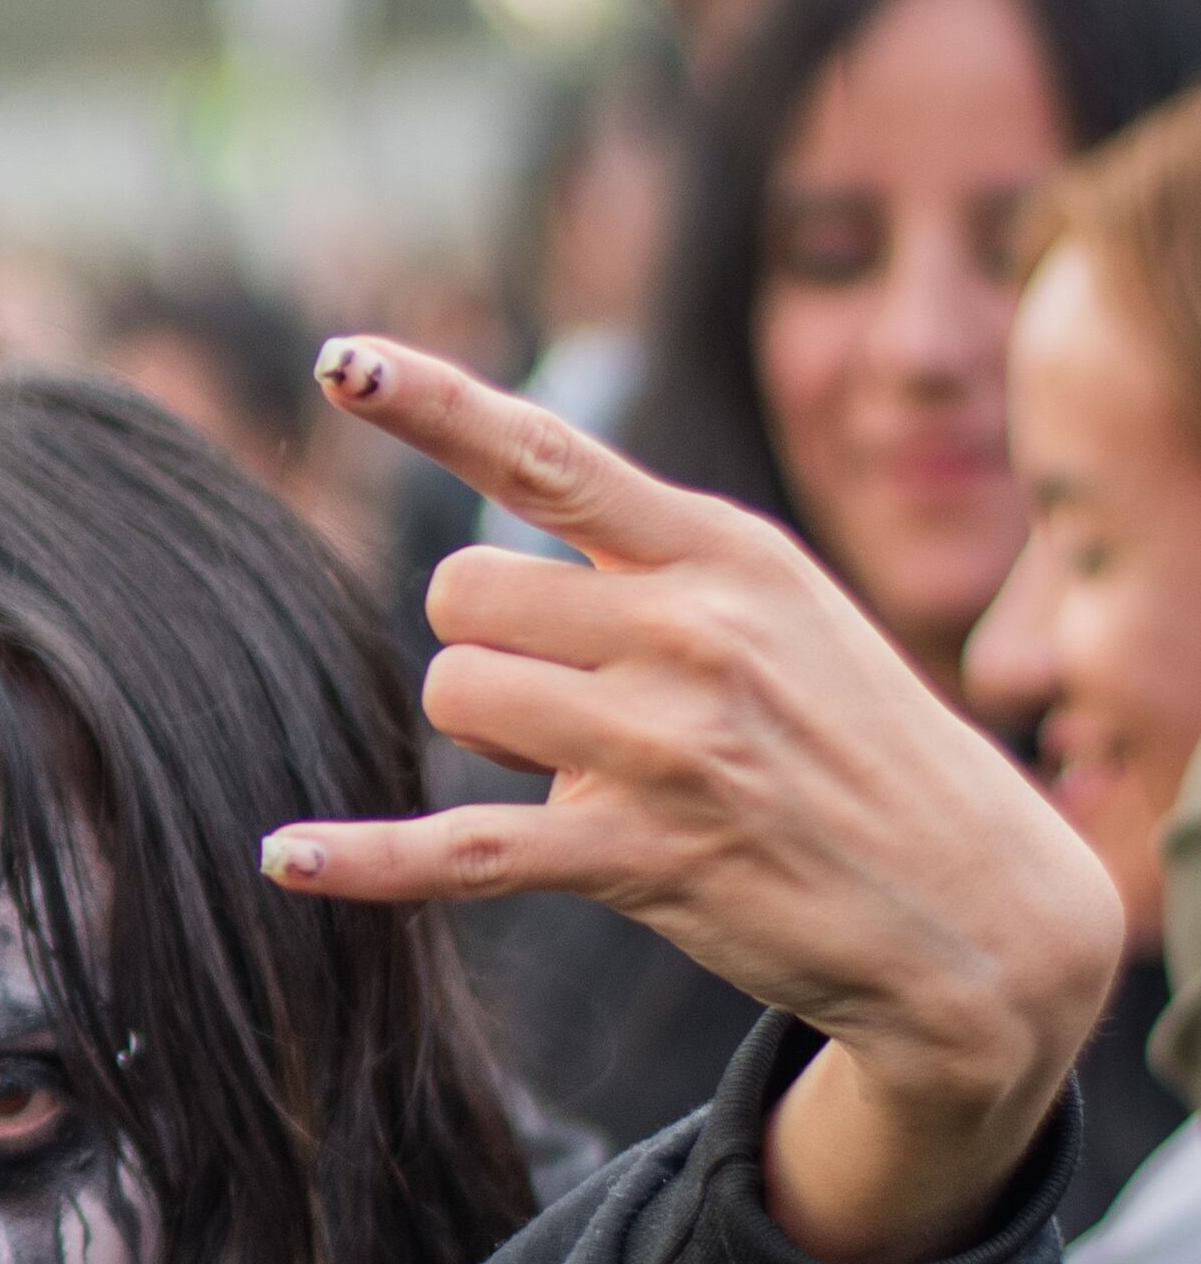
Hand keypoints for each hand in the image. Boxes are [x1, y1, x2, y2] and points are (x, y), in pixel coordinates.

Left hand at [261, 335, 1116, 1263]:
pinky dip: (365, 858)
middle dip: (484, 644)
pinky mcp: (642, 858)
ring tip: (599, 769)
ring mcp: (669, 746)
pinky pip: (457, 847)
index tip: (342, 360)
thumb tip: (485, 547)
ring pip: (455, 699)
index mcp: (723, 552)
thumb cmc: (848, 739)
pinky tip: (285, 856)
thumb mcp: (779, 610)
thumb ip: (644, 563)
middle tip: (572, 692)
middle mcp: (694, 632)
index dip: (434, 403)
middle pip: (459, 596)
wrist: (978, 904)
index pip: (550, 453)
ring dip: (490, 739)